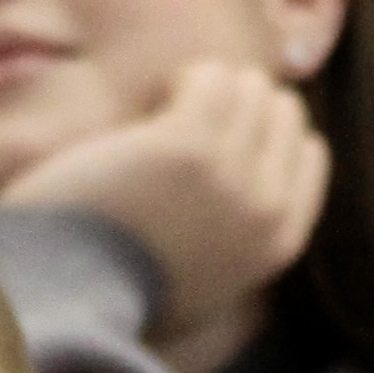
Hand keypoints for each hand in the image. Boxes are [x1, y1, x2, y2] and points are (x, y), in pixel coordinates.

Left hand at [0, 59, 330, 365]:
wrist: (65, 294)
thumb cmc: (120, 283)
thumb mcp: (208, 277)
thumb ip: (242, 231)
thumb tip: (243, 171)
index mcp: (277, 244)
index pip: (308, 154)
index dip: (267, 130)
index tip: (226, 131)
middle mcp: (266, 209)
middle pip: (282, 112)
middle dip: (241, 103)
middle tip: (193, 115)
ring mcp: (232, 175)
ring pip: (251, 87)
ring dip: (210, 85)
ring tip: (169, 108)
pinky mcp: (188, 146)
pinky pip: (209, 78)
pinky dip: (184, 79)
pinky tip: (154, 102)